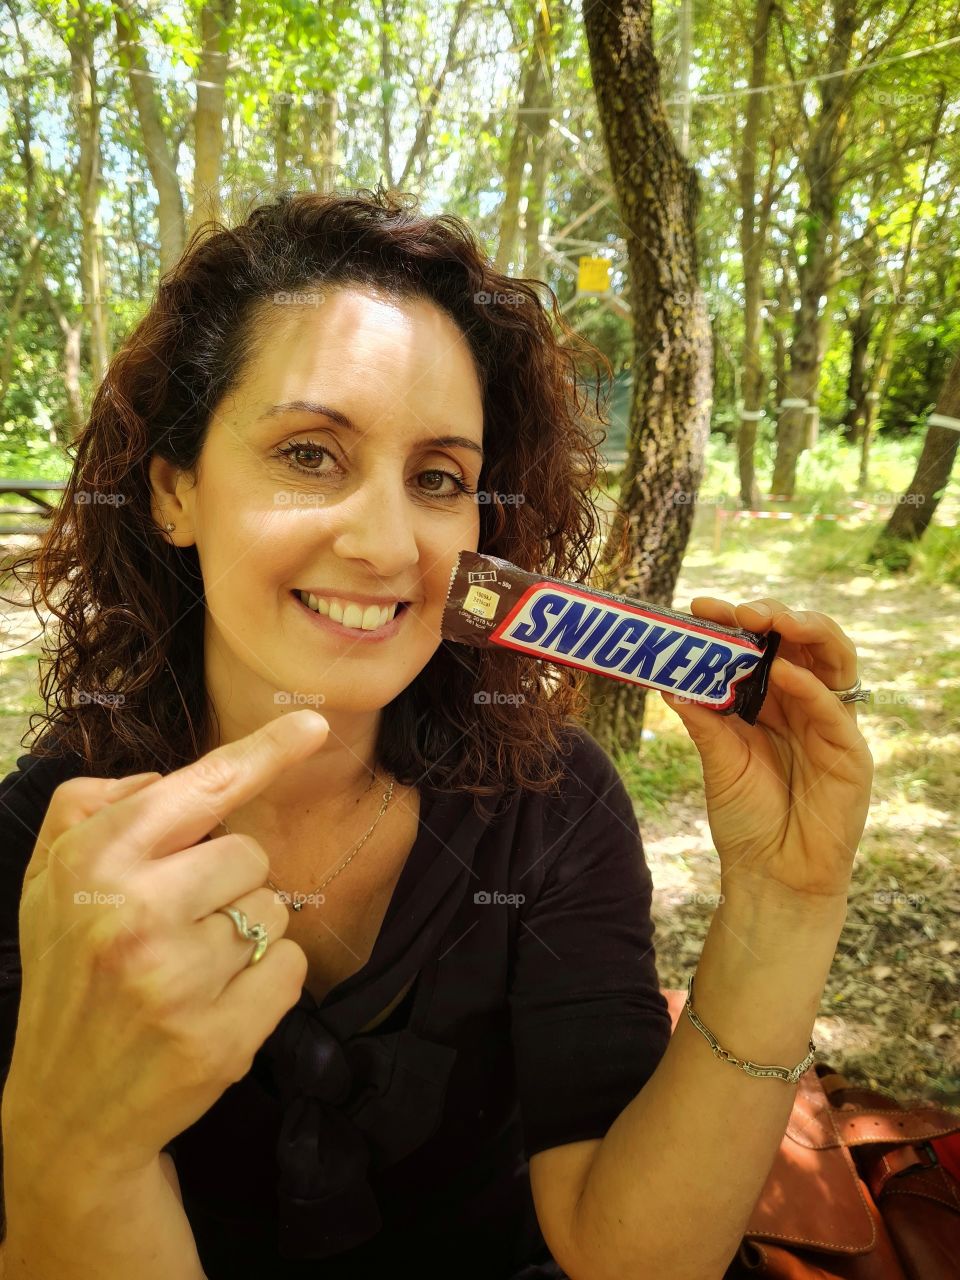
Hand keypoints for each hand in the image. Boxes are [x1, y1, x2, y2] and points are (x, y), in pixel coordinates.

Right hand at [3, 709, 328, 1179]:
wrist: (64, 1110)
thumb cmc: (71, 975)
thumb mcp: (48, 881)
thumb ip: (93, 808)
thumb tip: (172, 778)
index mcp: (94, 863)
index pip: (202, 788)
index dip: (265, 752)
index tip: (314, 727)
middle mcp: (134, 913)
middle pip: (250, 853)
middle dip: (226, 883)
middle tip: (175, 927)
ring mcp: (178, 979)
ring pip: (274, 911)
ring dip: (245, 935)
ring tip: (187, 971)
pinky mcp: (218, 1037)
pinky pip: (291, 968)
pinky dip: (266, 983)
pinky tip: (215, 1006)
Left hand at [660, 598, 872, 906]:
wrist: (770, 877)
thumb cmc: (746, 819)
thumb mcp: (717, 760)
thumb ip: (703, 717)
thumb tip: (668, 677)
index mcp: (772, 701)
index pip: (760, 647)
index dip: (733, 623)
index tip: (698, 607)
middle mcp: (805, 704)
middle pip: (802, 642)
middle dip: (772, 616)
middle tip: (739, 610)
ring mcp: (830, 726)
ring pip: (833, 661)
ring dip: (805, 633)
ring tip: (771, 621)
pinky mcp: (851, 755)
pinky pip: (834, 713)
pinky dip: (811, 689)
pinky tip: (785, 674)